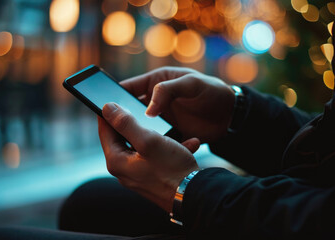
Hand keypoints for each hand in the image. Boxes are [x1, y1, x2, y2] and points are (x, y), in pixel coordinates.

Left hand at [98, 102, 199, 212]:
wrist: (196, 196)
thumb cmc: (172, 169)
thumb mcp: (148, 140)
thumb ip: (126, 123)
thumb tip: (107, 108)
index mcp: (117, 161)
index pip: (105, 130)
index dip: (110, 112)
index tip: (118, 97)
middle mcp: (124, 170)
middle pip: (124, 137)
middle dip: (139, 123)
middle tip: (149, 110)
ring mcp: (139, 175)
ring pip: (144, 145)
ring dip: (160, 135)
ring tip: (174, 130)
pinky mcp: (154, 177)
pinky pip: (158, 157)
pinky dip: (171, 148)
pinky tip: (188, 144)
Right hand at [120, 67, 234, 142]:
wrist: (232, 116)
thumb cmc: (213, 92)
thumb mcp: (191, 85)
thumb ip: (168, 91)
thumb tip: (148, 109)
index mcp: (157, 83)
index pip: (128, 88)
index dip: (113, 97)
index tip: (102, 108)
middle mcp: (156, 101)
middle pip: (130, 111)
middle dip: (123, 121)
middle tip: (116, 133)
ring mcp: (162, 119)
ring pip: (141, 128)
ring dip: (138, 135)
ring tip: (134, 145)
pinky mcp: (169, 134)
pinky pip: (156, 141)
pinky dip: (155, 146)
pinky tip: (157, 150)